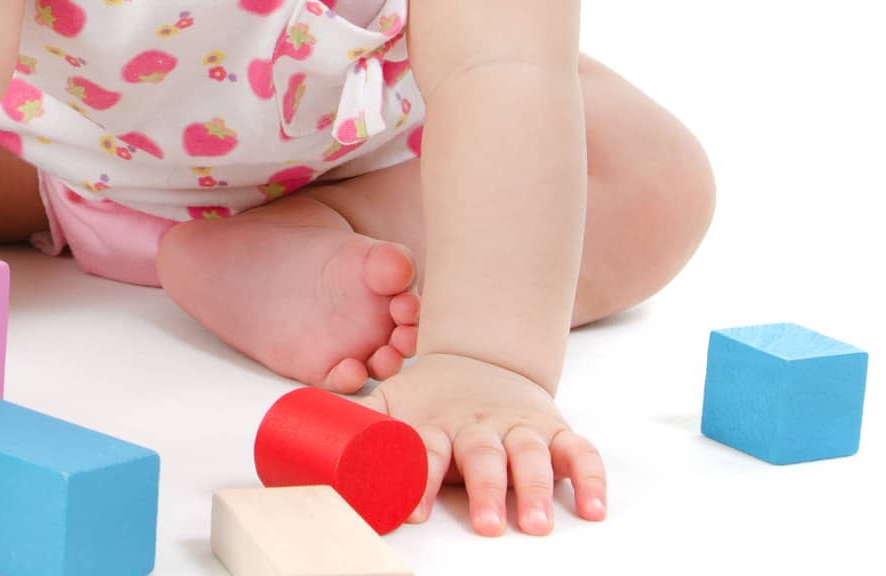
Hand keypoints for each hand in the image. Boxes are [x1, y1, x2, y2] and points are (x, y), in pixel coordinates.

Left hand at [350, 351, 606, 534]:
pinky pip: (580, 453)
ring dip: (535, 488)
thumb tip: (292, 431)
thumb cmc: (430, 401)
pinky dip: (590, 479)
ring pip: (531, 454)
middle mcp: (479, 425)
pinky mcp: (553, 431)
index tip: (412, 510)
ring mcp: (519, 427)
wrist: (482, 359)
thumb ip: (354, 421)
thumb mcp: (392, 404)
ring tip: (534, 523)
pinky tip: (593, 510)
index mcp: (436, 422)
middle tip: (487, 525)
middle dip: (485, 489)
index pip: (425, 448)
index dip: (418, 477)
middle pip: (482, 454)